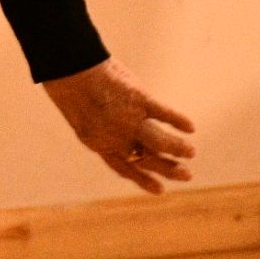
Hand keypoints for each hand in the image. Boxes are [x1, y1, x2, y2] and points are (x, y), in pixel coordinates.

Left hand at [42, 58, 196, 193]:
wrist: (67, 69)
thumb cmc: (69, 86)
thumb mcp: (80, 114)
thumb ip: (98, 126)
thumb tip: (115, 128)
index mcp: (98, 143)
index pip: (124, 168)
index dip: (143, 180)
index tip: (161, 190)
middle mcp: (117, 137)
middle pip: (147, 160)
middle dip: (168, 169)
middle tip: (187, 175)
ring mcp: (129, 119)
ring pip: (160, 142)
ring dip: (178, 148)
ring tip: (191, 152)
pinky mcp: (140, 98)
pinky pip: (164, 113)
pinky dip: (178, 120)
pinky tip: (191, 127)